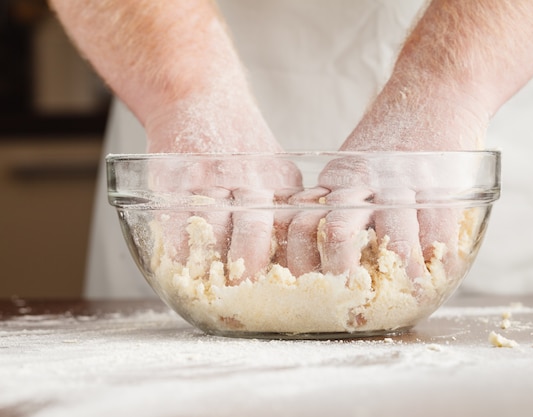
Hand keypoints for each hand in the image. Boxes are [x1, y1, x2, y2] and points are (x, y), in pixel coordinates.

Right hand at [146, 98, 302, 283]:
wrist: (200, 97)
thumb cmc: (240, 143)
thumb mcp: (275, 166)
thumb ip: (281, 205)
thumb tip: (290, 254)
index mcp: (280, 181)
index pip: (288, 230)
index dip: (285, 262)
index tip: (281, 287)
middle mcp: (250, 177)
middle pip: (254, 233)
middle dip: (248, 268)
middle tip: (243, 294)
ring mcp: (212, 176)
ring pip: (213, 229)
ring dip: (209, 263)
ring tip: (209, 286)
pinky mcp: (179, 176)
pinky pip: (177, 219)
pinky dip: (178, 247)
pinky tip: (180, 264)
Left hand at [285, 79, 487, 292]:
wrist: (434, 90)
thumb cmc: (392, 135)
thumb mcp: (353, 163)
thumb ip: (340, 201)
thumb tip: (323, 247)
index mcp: (336, 181)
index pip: (304, 224)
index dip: (301, 262)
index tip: (306, 289)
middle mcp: (364, 182)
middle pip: (338, 234)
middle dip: (342, 276)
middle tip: (351, 304)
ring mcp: (403, 183)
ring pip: (392, 240)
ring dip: (400, 278)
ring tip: (408, 296)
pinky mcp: (439, 185)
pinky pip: (439, 234)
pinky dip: (440, 261)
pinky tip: (440, 273)